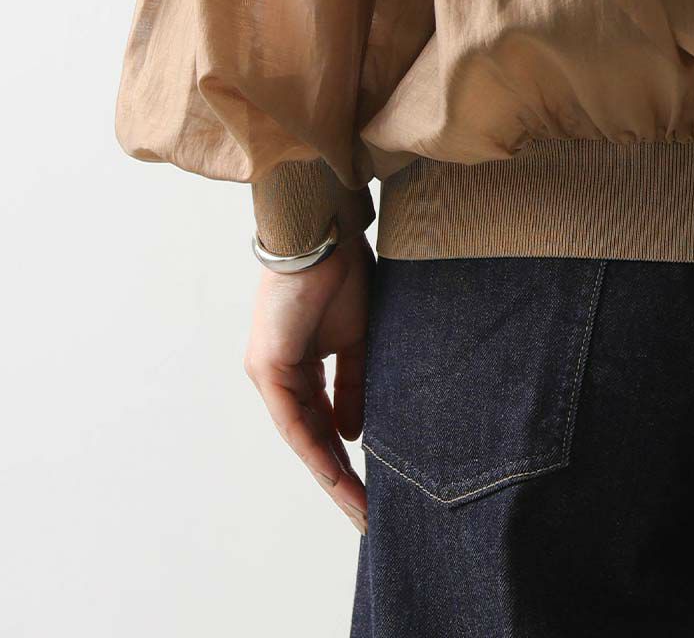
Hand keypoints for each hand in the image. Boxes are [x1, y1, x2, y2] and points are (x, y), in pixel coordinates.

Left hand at [243, 233, 371, 533]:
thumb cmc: (342, 273)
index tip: (373, 487)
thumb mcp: (358, 338)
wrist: (322, 234)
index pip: (324, 422)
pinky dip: (316, 448)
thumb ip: (354, 385)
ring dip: (330, 474)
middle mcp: (280, 375)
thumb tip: (355, 433)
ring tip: (358, 506)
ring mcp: (270, 373)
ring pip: (301, 437)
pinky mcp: (267, 367)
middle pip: (311, 438)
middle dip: (340, 478)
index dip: (347, 456)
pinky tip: (338, 472)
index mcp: (301, 365)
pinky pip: (293, 420)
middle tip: (366, 513)